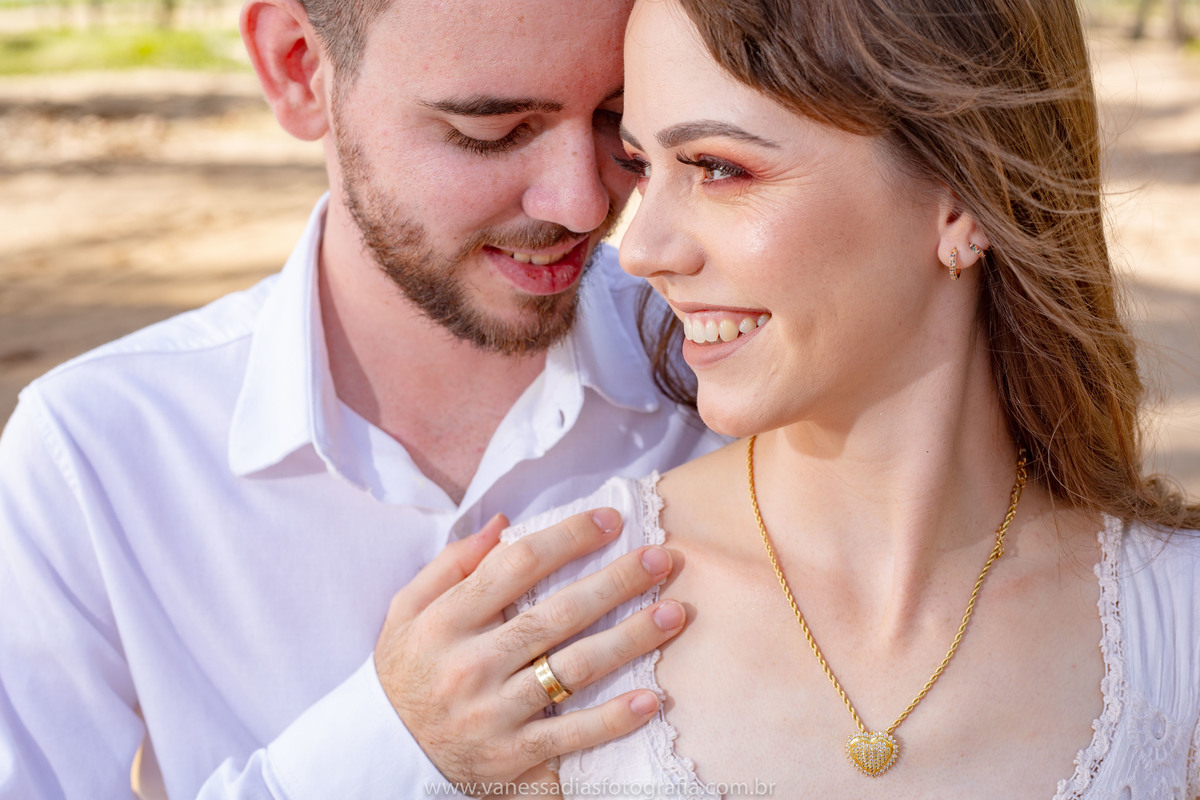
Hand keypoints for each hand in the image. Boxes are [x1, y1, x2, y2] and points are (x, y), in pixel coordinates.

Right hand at [374, 508, 684, 789]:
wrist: (384, 755)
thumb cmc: (405, 671)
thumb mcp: (406, 611)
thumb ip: (450, 564)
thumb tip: (503, 522)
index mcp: (446, 621)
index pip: (515, 565)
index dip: (567, 537)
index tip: (610, 520)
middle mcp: (470, 665)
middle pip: (556, 613)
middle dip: (615, 582)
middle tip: (661, 559)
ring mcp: (493, 714)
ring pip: (574, 670)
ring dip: (630, 640)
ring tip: (674, 613)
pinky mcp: (511, 758)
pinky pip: (570, 735)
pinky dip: (613, 719)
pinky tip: (652, 698)